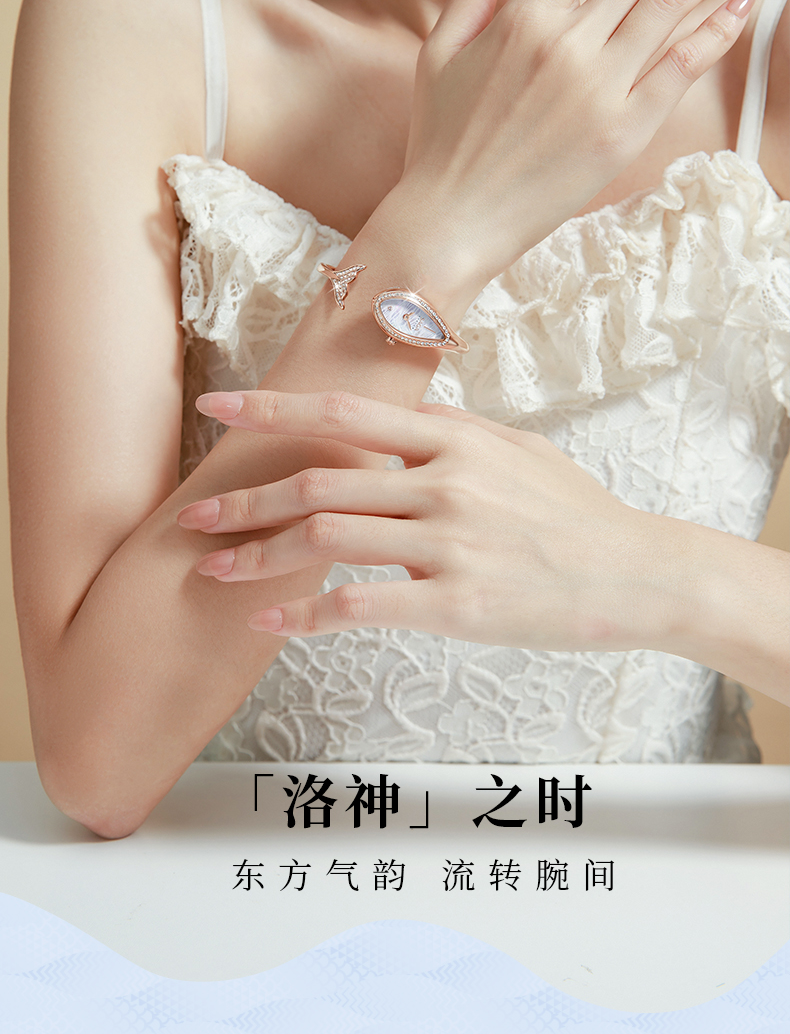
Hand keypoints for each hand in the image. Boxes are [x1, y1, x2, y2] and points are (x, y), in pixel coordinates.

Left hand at [176, 388, 663, 651]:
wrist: (637, 574)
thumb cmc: (578, 513)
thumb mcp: (520, 450)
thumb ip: (455, 432)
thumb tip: (404, 420)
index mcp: (455, 438)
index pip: (345, 414)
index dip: (273, 410)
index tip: (218, 410)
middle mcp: (444, 482)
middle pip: (319, 483)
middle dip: (245, 499)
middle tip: (194, 515)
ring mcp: (450, 543)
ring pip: (327, 539)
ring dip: (258, 555)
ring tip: (213, 569)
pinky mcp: (458, 603)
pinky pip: (362, 606)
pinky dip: (306, 616)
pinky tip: (271, 623)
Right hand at [395, 0, 761, 284]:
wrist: (452, 220)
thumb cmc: (442, 139)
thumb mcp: (439, 49)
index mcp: (524, 15)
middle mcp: (569, 42)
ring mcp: (600, 87)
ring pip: (671, 4)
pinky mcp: (623, 130)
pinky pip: (679, 69)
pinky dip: (711, 31)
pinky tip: (737, 2)